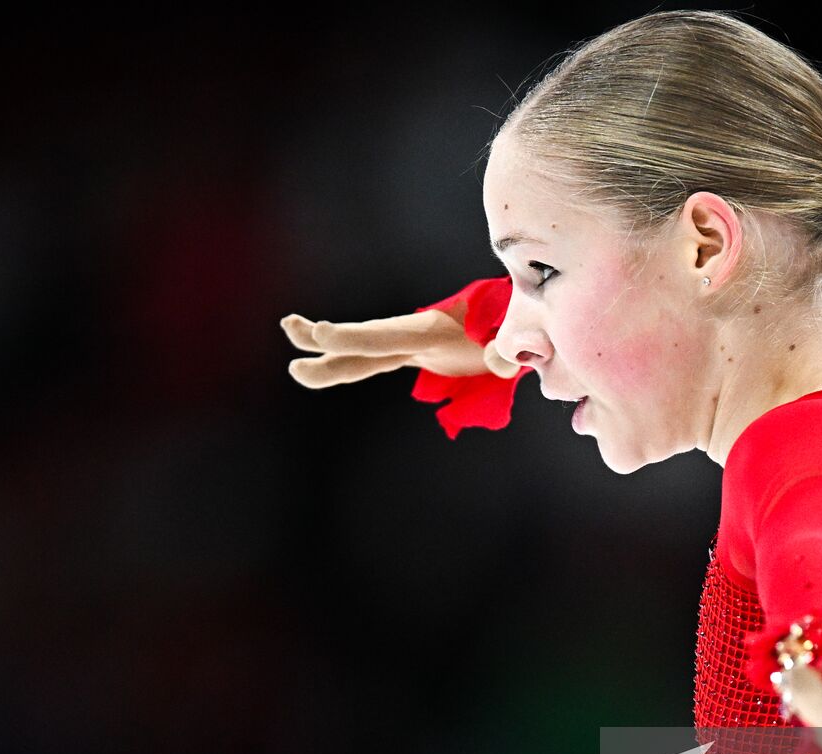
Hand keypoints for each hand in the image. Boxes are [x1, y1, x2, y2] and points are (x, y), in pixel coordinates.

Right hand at [281, 301, 521, 388]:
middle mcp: (419, 332)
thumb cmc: (527, 323)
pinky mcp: (420, 351)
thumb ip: (509, 348)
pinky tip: (322, 372)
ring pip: (363, 354)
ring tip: (298, 370)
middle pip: (365, 340)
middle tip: (293, 328)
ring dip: (331, 361)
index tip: (322, 333)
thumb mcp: (521, 334)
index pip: (387, 336)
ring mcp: (416, 341)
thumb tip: (504, 358)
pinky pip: (376, 360)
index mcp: (437, 327)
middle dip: (329, 338)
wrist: (529, 313)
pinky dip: (349, 366)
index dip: (353, 337)